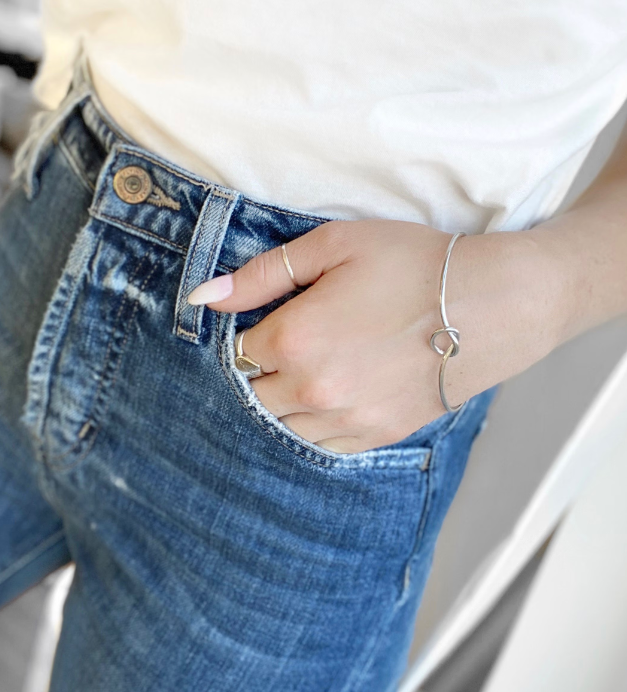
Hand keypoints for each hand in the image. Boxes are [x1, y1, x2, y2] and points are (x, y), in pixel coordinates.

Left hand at [188, 219, 561, 452]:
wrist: (490, 306)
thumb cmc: (413, 265)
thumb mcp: (334, 245)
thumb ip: (261, 274)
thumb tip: (202, 296)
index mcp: (295, 338)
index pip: (238, 352)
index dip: (247, 335)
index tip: (268, 322)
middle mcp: (313, 388)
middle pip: (254, 395)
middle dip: (260, 372)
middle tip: (289, 347)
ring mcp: (345, 419)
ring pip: (282, 427)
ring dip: (283, 403)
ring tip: (311, 371)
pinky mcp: (376, 435)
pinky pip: (321, 446)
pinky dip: (313, 426)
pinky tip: (330, 399)